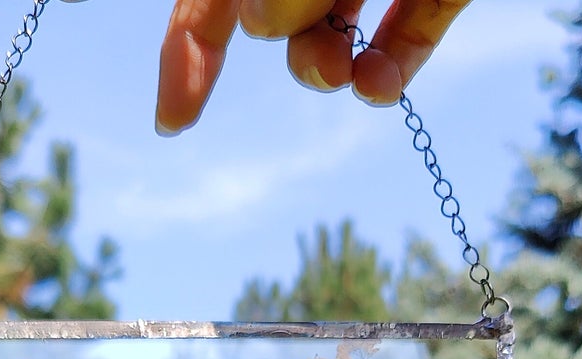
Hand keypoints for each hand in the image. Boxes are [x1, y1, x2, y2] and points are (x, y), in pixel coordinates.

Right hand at [156, 1, 475, 135]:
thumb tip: (259, 25)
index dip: (189, 46)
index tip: (175, 124)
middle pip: (269, 6)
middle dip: (274, 37)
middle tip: (305, 41)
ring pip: (333, 28)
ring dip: (324, 65)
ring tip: (340, 74)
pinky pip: (406, 33)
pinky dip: (390, 70)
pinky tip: (380, 89)